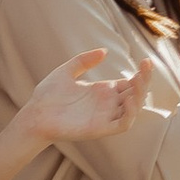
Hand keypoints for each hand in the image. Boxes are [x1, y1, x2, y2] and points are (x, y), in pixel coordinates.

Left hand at [15, 45, 151, 143]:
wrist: (34, 116)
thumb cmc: (47, 96)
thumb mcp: (66, 72)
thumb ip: (84, 61)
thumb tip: (104, 51)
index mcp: (103, 91)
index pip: (131, 83)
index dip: (141, 74)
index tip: (146, 61)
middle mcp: (108, 104)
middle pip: (136, 94)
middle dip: (144, 81)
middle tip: (145, 67)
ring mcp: (105, 117)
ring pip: (133, 109)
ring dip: (140, 96)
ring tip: (138, 81)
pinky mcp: (101, 129)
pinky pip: (123, 124)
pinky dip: (131, 114)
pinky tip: (128, 99)